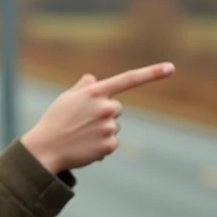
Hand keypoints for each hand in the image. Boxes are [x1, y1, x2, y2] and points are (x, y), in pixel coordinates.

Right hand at [21, 62, 174, 172]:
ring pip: (115, 126)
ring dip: (102, 130)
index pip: (128, 79)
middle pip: (117, 108)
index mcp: (94, 92)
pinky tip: (86, 146)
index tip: (171, 68)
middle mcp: (105, 107)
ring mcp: (108, 127)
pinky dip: (102, 145)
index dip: (151, 73)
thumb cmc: (55, 121)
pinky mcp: (109, 145)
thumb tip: (93, 79)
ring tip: (82, 135)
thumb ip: (83, 87)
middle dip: (105, 113)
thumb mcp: (66, 98)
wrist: (46, 148)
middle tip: (84, 121)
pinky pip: (113, 142)